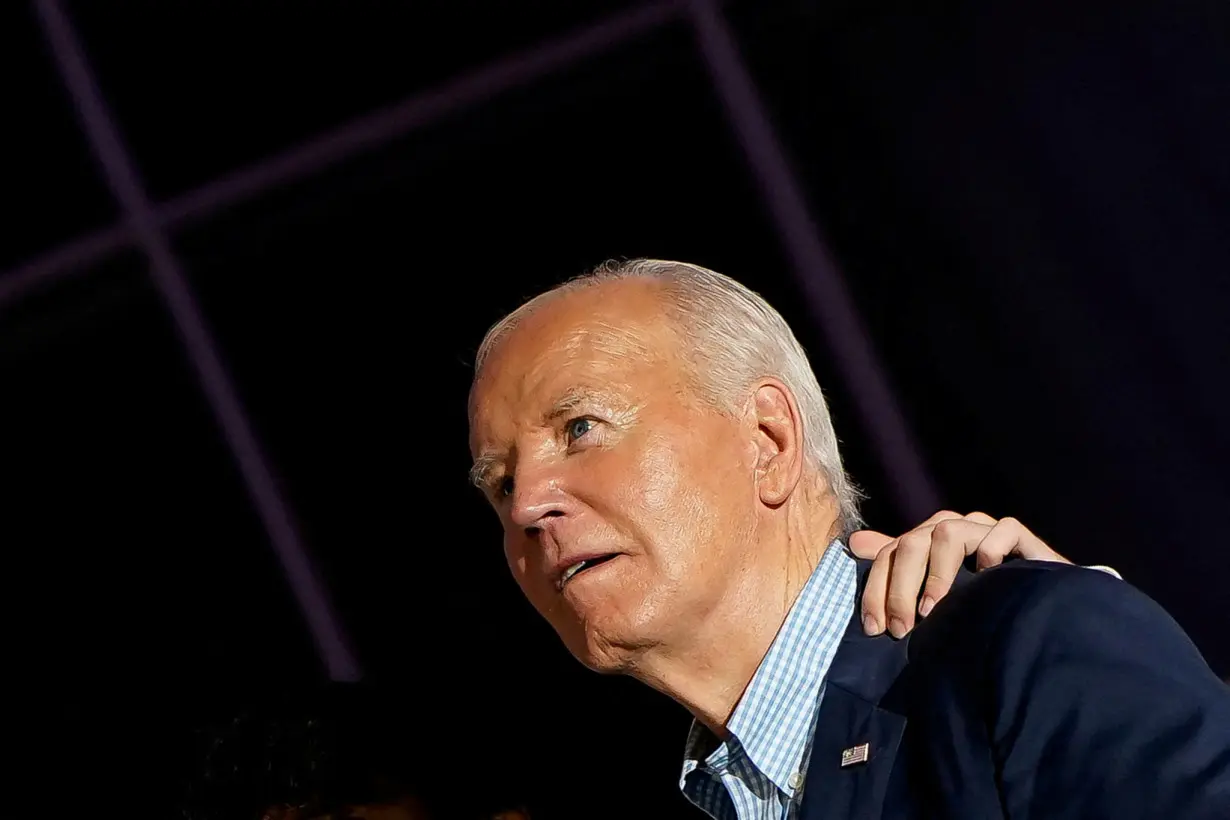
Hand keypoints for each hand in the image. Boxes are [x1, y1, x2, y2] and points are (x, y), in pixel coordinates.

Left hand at [849, 510, 1068, 637]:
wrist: (1038, 611)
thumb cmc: (980, 603)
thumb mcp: (933, 594)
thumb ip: (896, 569)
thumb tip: (854, 543)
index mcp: (928, 540)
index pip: (891, 554)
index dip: (878, 590)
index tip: (876, 629)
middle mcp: (955, 528)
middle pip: (912, 543)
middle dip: (900, 589)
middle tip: (901, 630)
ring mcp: (986, 528)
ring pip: (948, 532)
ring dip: (936, 575)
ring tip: (932, 611)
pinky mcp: (1020, 534)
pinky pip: (1002, 529)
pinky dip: (992, 550)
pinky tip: (990, 576)